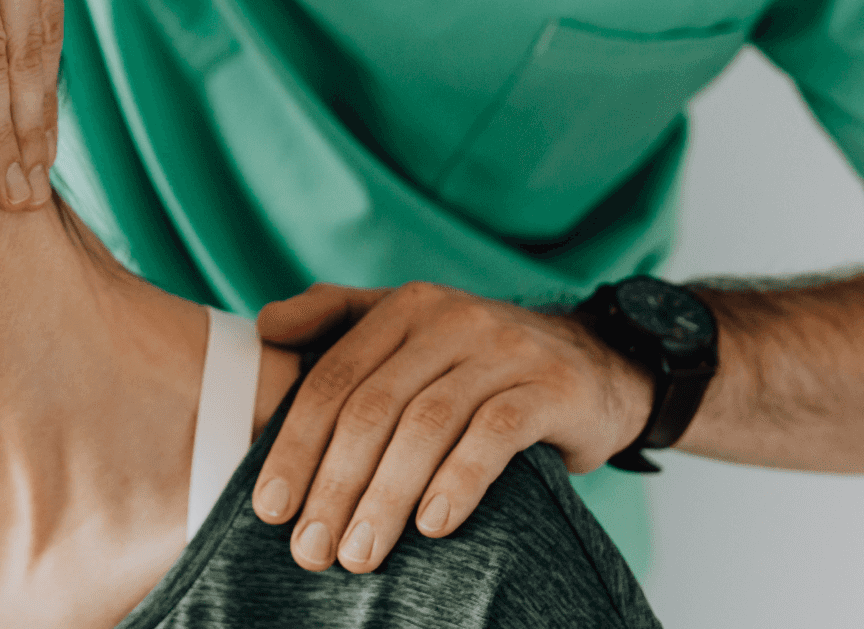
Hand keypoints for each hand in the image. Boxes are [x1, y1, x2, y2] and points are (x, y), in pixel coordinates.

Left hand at [250, 282, 654, 572]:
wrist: (598, 364)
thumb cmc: (481, 362)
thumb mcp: (412, 328)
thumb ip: (338, 318)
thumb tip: (265, 325)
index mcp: (406, 307)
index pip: (334, 379)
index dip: (296, 444)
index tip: (270, 508)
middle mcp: (452, 319)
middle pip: (374, 407)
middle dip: (334, 484)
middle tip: (311, 549)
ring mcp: (505, 350)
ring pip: (427, 425)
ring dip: (386, 497)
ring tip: (360, 554)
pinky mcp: (551, 388)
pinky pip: (495, 435)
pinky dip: (458, 481)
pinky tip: (433, 526)